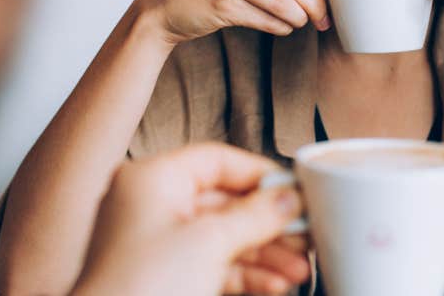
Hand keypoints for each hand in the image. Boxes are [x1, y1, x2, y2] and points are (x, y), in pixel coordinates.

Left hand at [72, 143, 309, 295]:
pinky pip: (212, 265)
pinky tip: (274, 285)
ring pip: (223, 238)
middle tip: (304, 232)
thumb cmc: (138, 288)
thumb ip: (255, 216)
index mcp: (150, 181)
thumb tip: (287, 198)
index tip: (295, 190)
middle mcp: (150, 207)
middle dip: (269, 223)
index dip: (260, 175)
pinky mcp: (164, 278)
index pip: (216, 160)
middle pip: (224, 202)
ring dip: (265, 254)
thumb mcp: (209, 243)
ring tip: (298, 268)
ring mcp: (156, 245)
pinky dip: (245, 274)